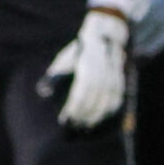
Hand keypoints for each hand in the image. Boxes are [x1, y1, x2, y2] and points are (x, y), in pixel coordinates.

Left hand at [43, 8, 129, 130]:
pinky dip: (109, 112)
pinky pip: (117, 99)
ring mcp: (114, 75)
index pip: (82, 89)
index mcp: (87, 63)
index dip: (75, 105)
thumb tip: (43, 92)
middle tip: (73, 127)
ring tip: (85, 126)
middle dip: (84, 113)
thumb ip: (54, 76)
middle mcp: (103, 69)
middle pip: (95, 97)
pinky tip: (99, 120)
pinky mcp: (120, 81)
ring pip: (108, 100)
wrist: (104, 37)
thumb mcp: (63, 60)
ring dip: (96, 115)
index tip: (65, 118)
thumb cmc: (76, 53)